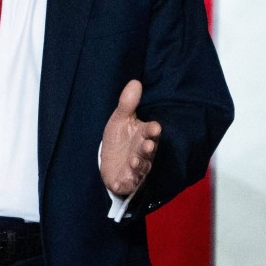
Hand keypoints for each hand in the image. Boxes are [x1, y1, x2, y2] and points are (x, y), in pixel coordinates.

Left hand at [100, 79, 161, 196]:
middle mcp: (143, 153)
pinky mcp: (127, 181)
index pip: (151, 132)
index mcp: (144, 135)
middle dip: (148, 149)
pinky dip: (124, 183)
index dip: (152, 130)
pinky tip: (118, 183)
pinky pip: (128, 183)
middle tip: (147, 145)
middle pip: (148, 151)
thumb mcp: (120, 119)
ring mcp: (136, 168)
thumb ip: (127, 103)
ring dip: (138, 165)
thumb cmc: (120, 138)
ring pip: (140, 167)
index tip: (155, 127)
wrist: (111, 162)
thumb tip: (135, 82)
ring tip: (133, 161)